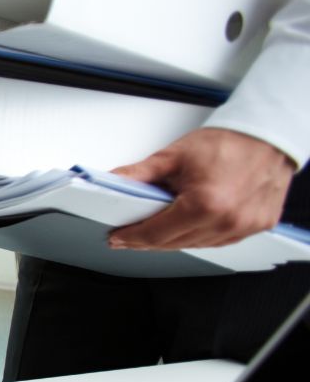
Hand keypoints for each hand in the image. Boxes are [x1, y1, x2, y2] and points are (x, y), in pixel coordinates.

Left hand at [109, 128, 295, 249]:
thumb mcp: (174, 156)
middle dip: (147, 241)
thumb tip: (112, 182)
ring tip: (154, 230)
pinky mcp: (257, 227)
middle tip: (129, 236)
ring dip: (172, 240)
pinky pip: (217, 241)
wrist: (268, 136)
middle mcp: (227, 221)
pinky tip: (185, 228)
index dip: (132, 237)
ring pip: (195, 245)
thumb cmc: (228, 142)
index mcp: (204, 204)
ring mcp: (244, 227)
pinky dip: (198, 236)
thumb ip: (139, 174)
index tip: (117, 238)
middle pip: (173, 243)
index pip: (156, 233)